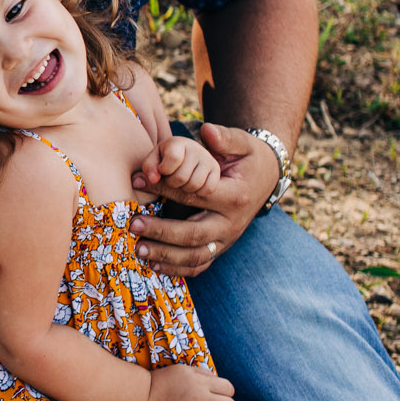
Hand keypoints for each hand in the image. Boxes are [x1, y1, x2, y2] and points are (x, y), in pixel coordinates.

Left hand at [127, 123, 276, 277]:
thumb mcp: (244, 143)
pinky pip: (200, 265)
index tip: (138, 183)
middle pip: (195, 233)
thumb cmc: (248, 158)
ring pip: (196, 255)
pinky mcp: (221, 247)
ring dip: (166, 256)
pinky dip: (178, 270)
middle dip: (162, 232)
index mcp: (235, 196)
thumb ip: (225, 137)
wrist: (267, 179)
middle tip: (133, 225)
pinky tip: (154, 266)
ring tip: (139, 249)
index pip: (196, 195)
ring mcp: (227, 239)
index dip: (166, 189)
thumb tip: (207, 130)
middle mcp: (232, 223)